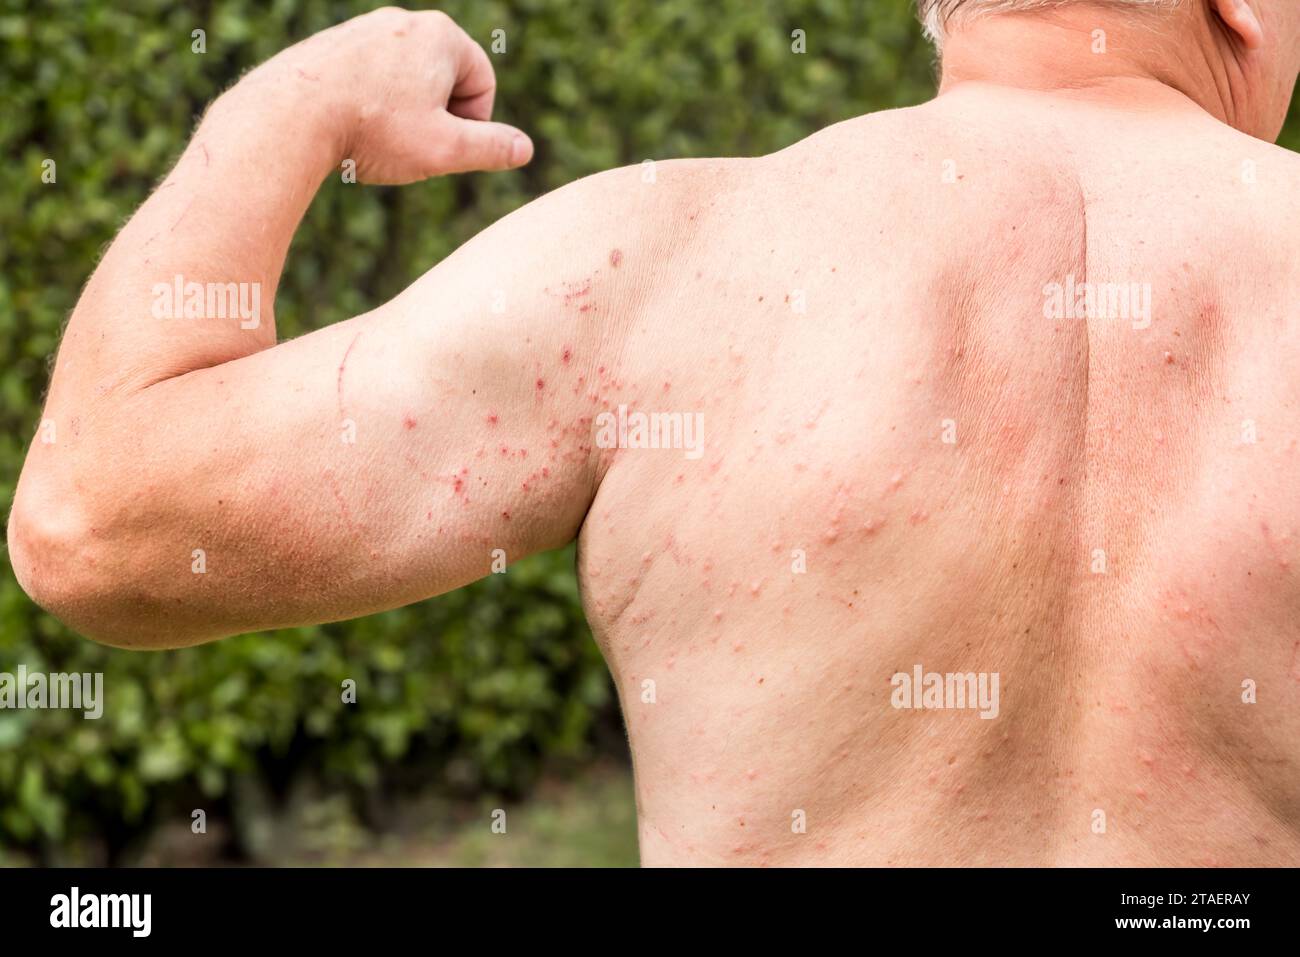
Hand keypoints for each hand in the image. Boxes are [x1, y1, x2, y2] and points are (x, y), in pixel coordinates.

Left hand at [252, 7, 532, 183]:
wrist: (291, 114)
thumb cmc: (374, 130)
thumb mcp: (445, 150)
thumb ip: (491, 148)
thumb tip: (524, 149)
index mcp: (442, 36)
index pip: (482, 83)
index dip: (474, 126)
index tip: (444, 147)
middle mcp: (404, 21)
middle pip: (444, 80)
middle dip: (436, 118)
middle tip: (409, 147)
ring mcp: (365, 29)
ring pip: (405, 82)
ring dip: (402, 115)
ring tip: (377, 139)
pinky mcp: (334, 44)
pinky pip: (370, 79)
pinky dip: (370, 106)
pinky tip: (350, 129)